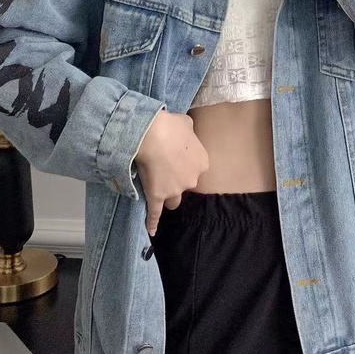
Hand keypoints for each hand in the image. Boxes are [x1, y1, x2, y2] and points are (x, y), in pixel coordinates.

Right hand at [133, 111, 208, 236]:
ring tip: (157, 189)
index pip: (196, 169)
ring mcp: (175, 190)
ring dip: (167, 196)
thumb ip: (188, 130)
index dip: (185, 165)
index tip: (176, 159)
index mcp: (202, 162)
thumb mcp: (187, 122)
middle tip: (165, 169)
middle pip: (186, 186)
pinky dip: (153, 222)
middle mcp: (192, 179)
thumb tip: (184, 130)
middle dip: (177, 180)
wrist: (152, 134)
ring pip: (173, 200)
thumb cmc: (171, 126)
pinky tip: (152, 230)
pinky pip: (155, 213)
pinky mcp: (158, 197)